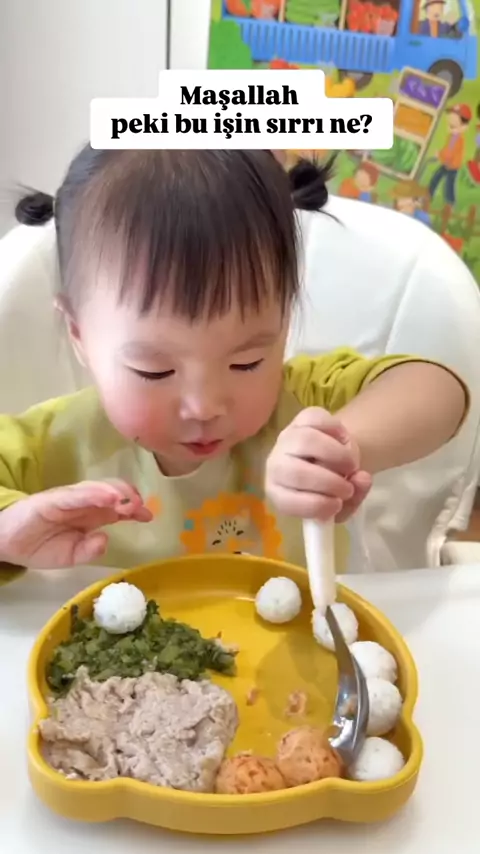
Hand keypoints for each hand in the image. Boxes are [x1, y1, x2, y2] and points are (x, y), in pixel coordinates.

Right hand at [0, 480, 151, 568]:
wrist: (6, 543)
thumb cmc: (40, 546)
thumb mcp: (70, 556)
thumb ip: (89, 551)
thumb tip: (105, 540)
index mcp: (90, 516)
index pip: (117, 508)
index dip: (134, 510)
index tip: (149, 516)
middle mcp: (83, 503)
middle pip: (112, 494)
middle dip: (130, 498)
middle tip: (142, 508)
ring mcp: (69, 499)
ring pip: (97, 490)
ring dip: (116, 493)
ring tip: (131, 500)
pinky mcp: (53, 499)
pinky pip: (76, 495)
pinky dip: (94, 493)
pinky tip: (108, 497)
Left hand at [265, 408, 371, 522]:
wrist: (331, 460)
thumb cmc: (330, 489)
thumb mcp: (343, 504)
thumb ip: (354, 498)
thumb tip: (362, 477)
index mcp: (279, 493)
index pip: (287, 502)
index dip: (317, 505)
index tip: (338, 503)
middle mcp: (276, 465)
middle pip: (297, 473)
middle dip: (330, 483)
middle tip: (348, 487)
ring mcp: (286, 439)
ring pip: (307, 441)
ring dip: (337, 455)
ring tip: (351, 465)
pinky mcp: (300, 419)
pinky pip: (316, 418)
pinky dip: (336, 428)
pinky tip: (344, 440)